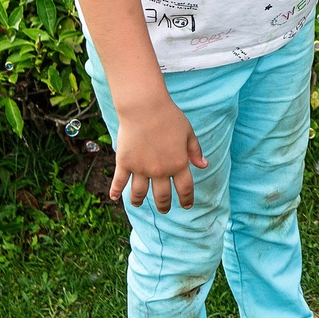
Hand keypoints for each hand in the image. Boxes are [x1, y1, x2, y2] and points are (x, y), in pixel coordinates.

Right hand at [109, 94, 206, 210]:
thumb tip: (204, 165)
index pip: (185, 189)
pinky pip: (120, 181)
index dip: (186, 200)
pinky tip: (114, 197)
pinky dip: (116, 191)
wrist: (144, 108)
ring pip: (140, 193)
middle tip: (164, 209)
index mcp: (179, 164)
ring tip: (138, 204)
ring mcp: (141, 169)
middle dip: (164, 205)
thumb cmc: (169, 117)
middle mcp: (160, 171)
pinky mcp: (125, 163)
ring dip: (139, 201)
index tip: (186, 206)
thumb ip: (195, 151)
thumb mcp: (188, 133)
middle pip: (162, 196)